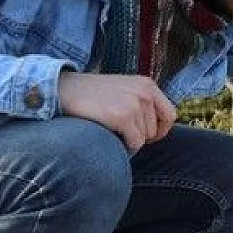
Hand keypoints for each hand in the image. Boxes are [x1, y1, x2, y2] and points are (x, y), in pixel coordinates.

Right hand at [57, 71, 176, 151]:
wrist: (62, 90)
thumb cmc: (90, 95)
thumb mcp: (122, 90)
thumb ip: (140, 103)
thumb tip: (156, 130)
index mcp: (147, 84)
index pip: (170, 115)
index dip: (160, 130)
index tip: (147, 137)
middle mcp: (145, 92)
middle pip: (155, 130)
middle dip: (140, 136)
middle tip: (119, 132)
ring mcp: (135, 103)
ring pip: (144, 138)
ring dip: (129, 141)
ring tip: (110, 130)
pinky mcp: (123, 116)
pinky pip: (135, 143)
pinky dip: (125, 148)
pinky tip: (110, 138)